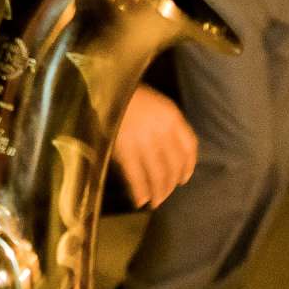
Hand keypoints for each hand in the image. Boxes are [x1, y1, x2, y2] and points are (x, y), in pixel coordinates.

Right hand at [111, 84, 197, 207]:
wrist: (100, 87)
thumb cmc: (124, 93)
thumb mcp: (153, 102)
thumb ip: (164, 123)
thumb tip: (168, 150)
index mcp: (171, 116)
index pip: (188, 147)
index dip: (188, 166)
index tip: (184, 178)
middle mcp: (162, 131)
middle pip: (174, 164)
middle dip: (171, 183)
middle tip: (166, 194)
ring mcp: (143, 141)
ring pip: (157, 173)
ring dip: (158, 191)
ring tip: (156, 201)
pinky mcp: (125, 150)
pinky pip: (136, 175)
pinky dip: (140, 190)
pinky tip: (140, 199)